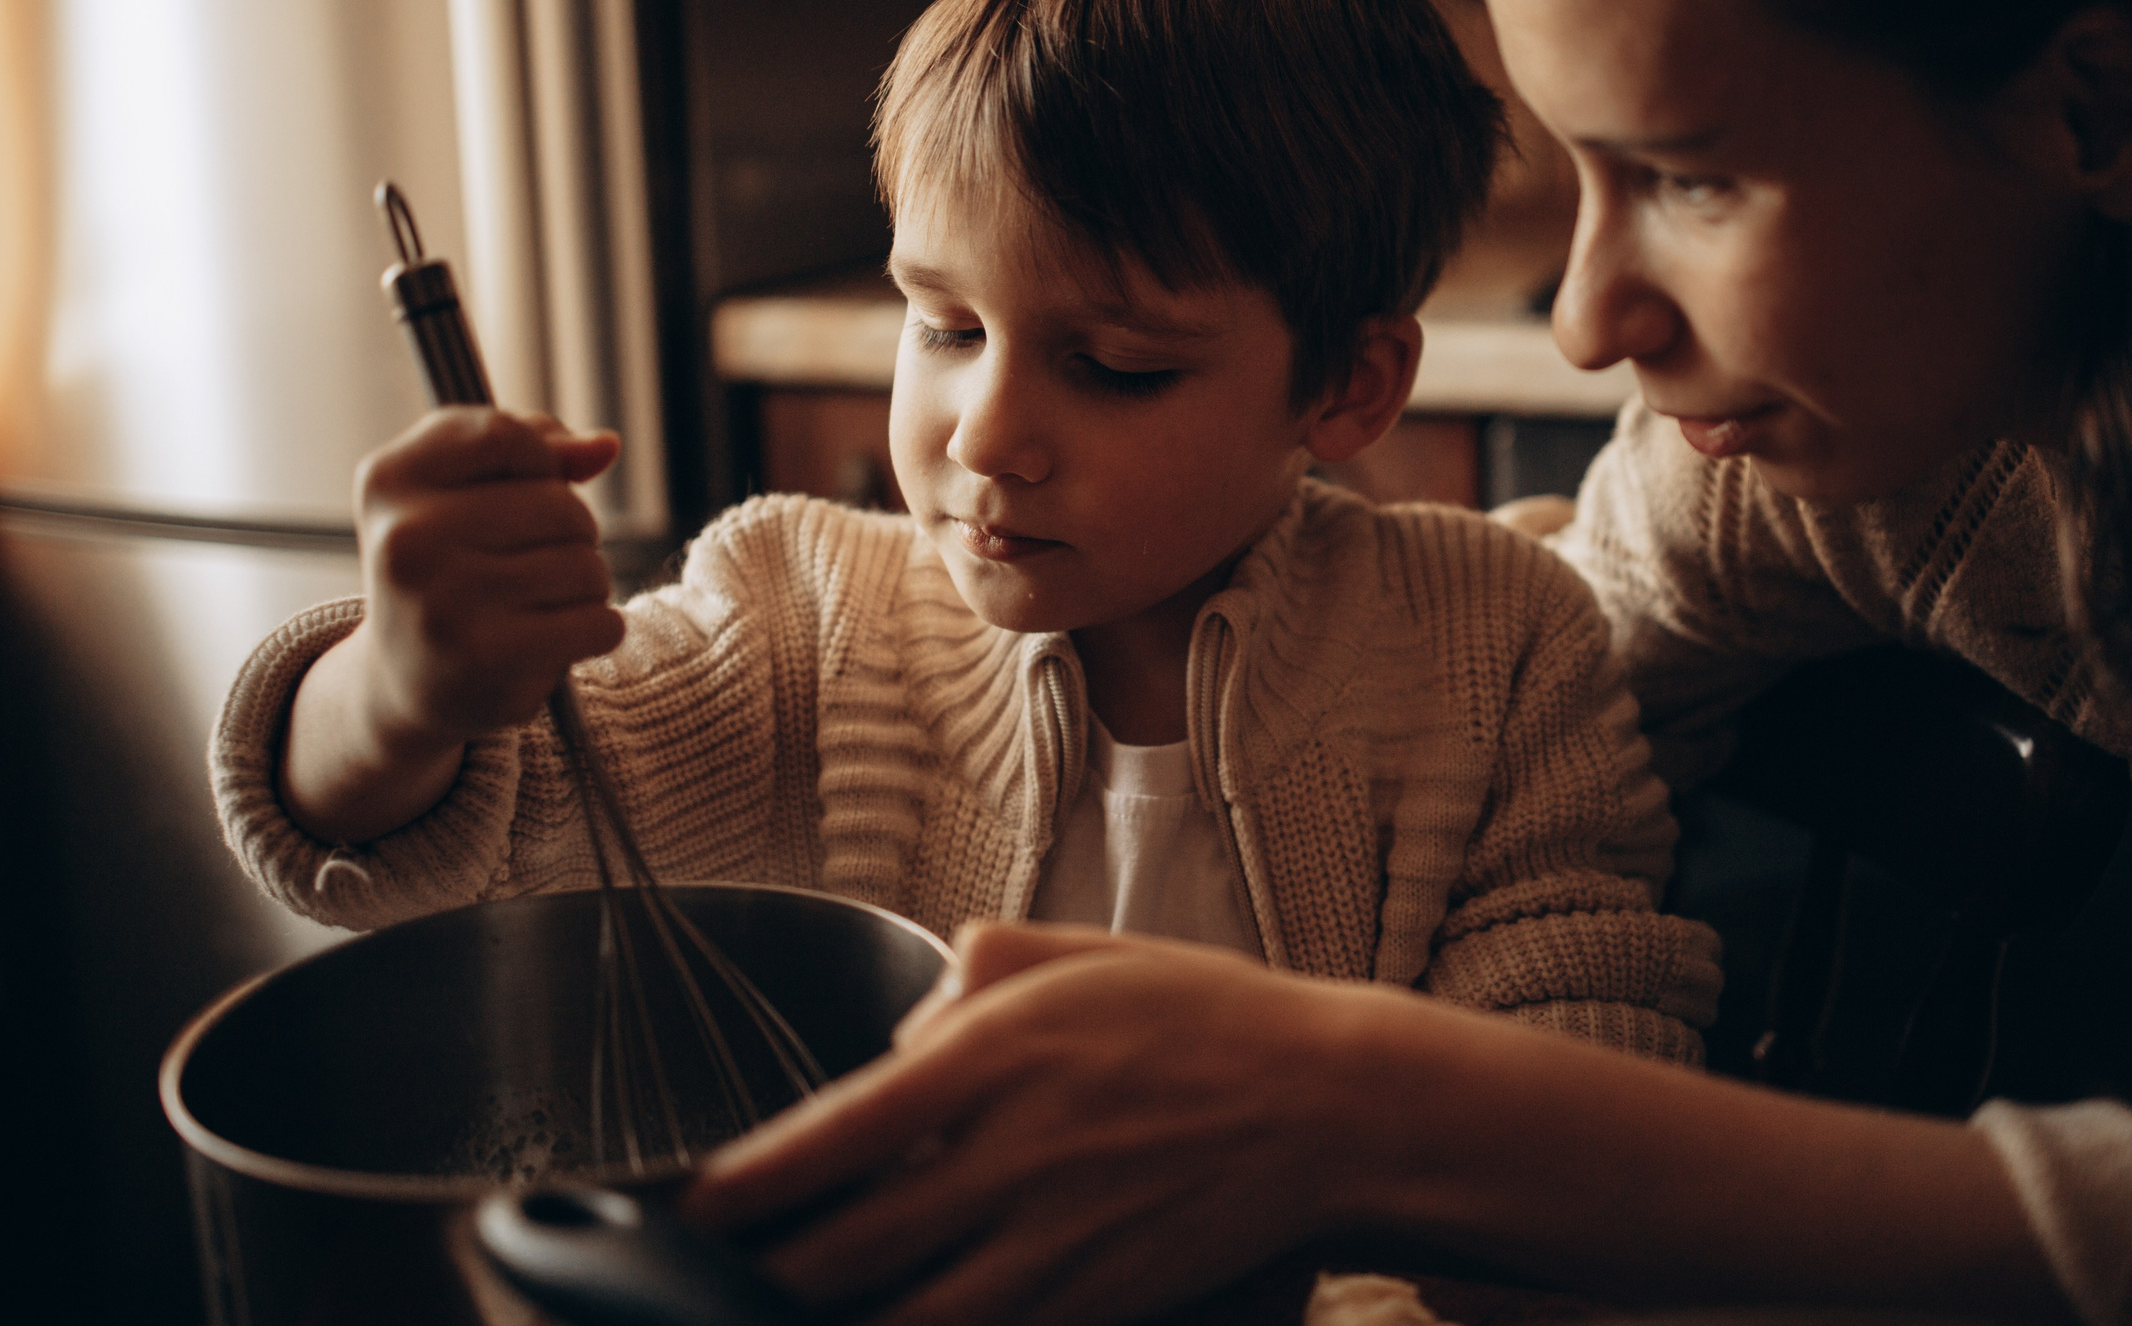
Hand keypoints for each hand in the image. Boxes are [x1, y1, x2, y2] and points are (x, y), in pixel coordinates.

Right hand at [352, 405, 624, 753]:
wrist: (403, 682)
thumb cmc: (448, 569)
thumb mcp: (465, 493)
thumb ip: (538, 455)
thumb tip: (606, 445)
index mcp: (390, 481)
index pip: (509, 436)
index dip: (542, 462)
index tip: (522, 491)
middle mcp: (406, 538)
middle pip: (561, 504)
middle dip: (571, 532)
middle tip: (528, 563)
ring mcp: (445, 602)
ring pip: (586, 564)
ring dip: (584, 585)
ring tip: (535, 603)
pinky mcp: (489, 660)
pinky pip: (600, 623)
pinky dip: (595, 631)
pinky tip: (550, 641)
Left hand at [683, 923, 1397, 1325]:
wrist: (1332, 1109)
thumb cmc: (1212, 1022)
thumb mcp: (1085, 954)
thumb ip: (974, 973)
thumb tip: (904, 1031)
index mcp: (992, 1055)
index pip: (823, 1140)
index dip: (735, 1191)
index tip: (688, 1207)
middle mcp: (1005, 1157)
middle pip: (837, 1253)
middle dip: (750, 1281)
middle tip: (699, 1283)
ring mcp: (1048, 1244)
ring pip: (894, 1317)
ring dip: (821, 1323)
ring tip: (778, 1315)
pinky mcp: (1088, 1302)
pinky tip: (890, 1323)